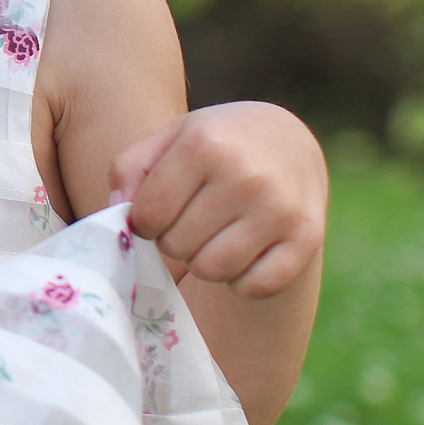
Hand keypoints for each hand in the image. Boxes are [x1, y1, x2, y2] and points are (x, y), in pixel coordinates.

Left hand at [108, 102, 326, 298]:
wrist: (289, 141)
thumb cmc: (215, 144)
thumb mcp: (169, 138)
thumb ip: (129, 169)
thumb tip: (117, 213)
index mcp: (203, 144)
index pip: (147, 214)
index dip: (144, 222)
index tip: (159, 211)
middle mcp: (245, 175)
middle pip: (177, 246)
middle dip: (175, 239)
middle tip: (192, 220)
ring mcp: (280, 207)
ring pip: (213, 270)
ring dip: (205, 261)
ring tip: (215, 235)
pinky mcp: (306, 237)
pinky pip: (256, 286)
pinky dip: (243, 280)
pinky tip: (245, 252)